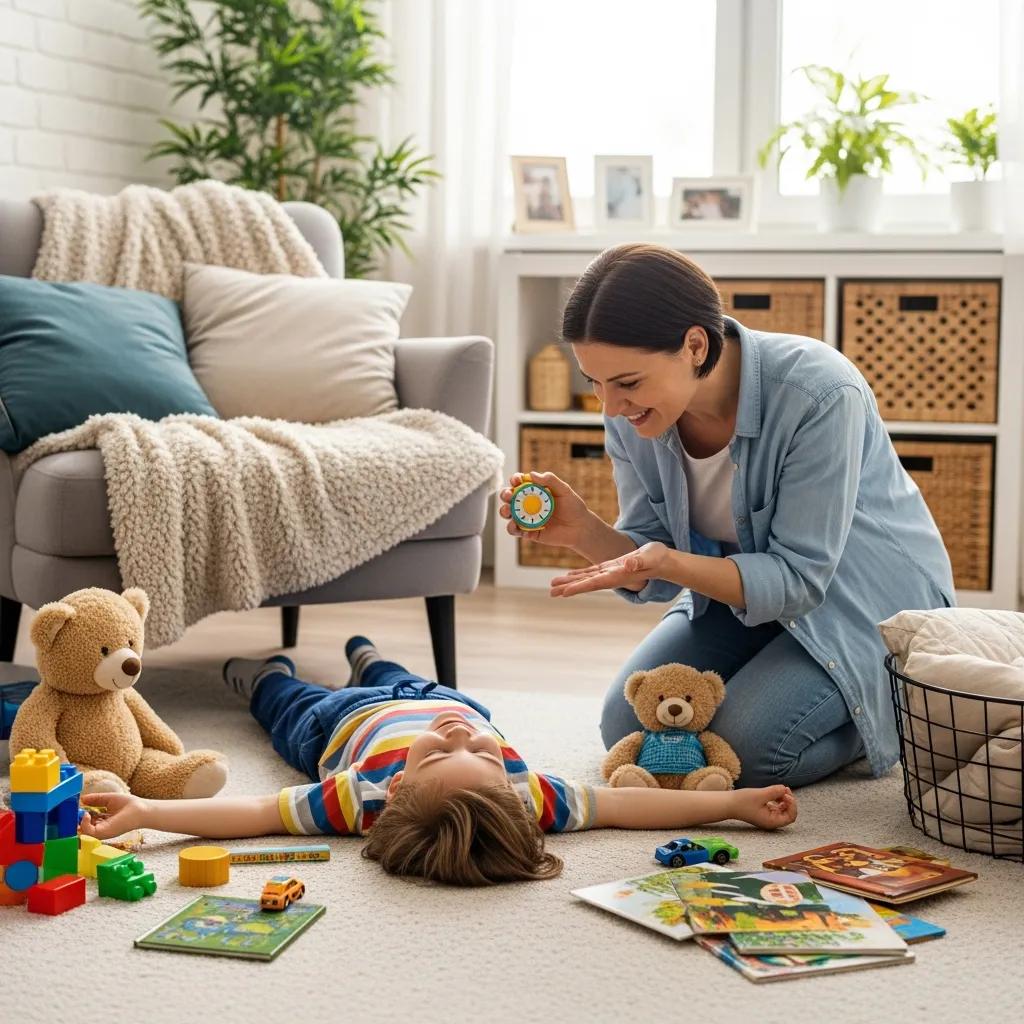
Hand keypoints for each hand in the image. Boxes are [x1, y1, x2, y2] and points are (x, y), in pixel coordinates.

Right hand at [79, 791, 148, 839]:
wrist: (141, 809)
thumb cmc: (128, 804)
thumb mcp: (108, 799)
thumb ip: (95, 799)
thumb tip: (82, 799)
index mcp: (102, 821)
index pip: (86, 820)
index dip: (79, 814)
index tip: (76, 807)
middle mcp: (100, 828)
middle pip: (82, 826)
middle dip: (76, 819)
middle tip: (73, 811)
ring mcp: (101, 831)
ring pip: (82, 831)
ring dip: (78, 821)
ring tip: (82, 811)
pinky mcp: (103, 833)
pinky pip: (88, 832)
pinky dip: (84, 824)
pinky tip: (87, 814)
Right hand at [498, 471, 592, 549]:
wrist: (580, 528)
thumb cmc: (573, 506)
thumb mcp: (564, 490)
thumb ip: (550, 480)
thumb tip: (532, 474)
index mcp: (535, 491)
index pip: (520, 483)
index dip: (515, 480)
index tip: (516, 480)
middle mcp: (528, 503)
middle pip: (510, 497)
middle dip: (505, 494)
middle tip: (509, 495)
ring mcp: (527, 518)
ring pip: (508, 514)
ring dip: (504, 511)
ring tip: (507, 511)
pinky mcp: (528, 532)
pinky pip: (515, 530)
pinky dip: (512, 528)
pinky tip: (516, 526)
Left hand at [549, 541, 667, 596]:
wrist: (663, 561)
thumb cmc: (658, 559)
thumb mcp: (650, 557)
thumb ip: (640, 561)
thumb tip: (629, 564)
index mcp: (617, 576)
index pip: (594, 583)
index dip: (578, 587)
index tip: (564, 593)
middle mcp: (610, 578)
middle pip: (585, 584)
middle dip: (568, 588)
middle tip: (551, 592)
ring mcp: (609, 573)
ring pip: (585, 579)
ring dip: (569, 582)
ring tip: (553, 584)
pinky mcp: (610, 567)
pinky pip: (590, 572)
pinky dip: (579, 574)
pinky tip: (568, 575)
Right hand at [733, 785, 797, 829]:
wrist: (728, 804)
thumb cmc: (742, 801)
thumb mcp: (760, 795)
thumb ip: (774, 792)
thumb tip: (784, 788)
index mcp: (772, 821)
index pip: (791, 817)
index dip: (792, 805)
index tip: (786, 795)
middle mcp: (772, 821)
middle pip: (788, 812)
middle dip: (789, 801)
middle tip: (784, 789)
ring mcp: (768, 816)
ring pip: (783, 809)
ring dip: (784, 799)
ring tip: (780, 789)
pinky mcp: (764, 811)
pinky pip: (777, 806)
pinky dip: (778, 799)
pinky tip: (775, 792)